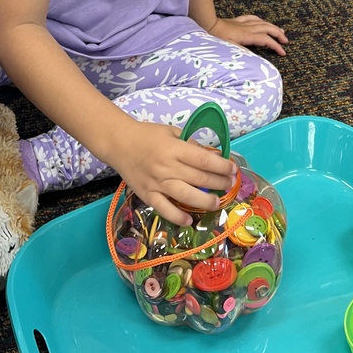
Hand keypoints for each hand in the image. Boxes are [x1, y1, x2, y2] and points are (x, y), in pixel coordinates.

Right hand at [111, 117, 236, 226]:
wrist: (119, 143)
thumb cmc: (147, 135)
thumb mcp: (171, 132)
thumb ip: (190, 145)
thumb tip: (210, 157)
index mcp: (174, 149)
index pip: (204, 160)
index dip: (222, 166)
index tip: (233, 169)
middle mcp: (167, 167)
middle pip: (198, 178)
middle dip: (219, 183)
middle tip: (229, 185)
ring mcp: (157, 183)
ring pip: (185, 195)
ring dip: (204, 201)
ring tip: (216, 203)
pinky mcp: (147, 194)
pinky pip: (163, 209)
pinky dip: (176, 216)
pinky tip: (188, 219)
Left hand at [209, 14, 287, 55]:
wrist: (207, 24)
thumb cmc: (216, 38)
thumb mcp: (229, 48)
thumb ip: (243, 53)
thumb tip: (256, 58)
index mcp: (247, 36)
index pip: (266, 40)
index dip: (276, 46)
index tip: (283, 53)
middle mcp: (247, 28)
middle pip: (268, 29)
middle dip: (278, 35)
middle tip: (286, 41)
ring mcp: (243, 23)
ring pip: (262, 23)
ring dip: (272, 27)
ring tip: (281, 31)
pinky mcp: (237, 21)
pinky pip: (252, 18)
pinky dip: (260, 20)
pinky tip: (262, 21)